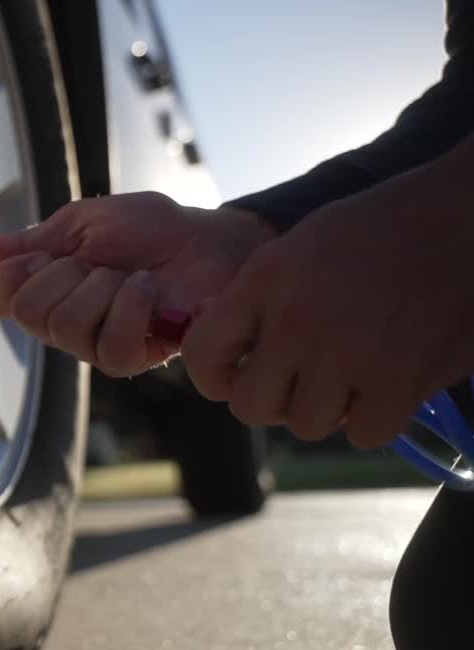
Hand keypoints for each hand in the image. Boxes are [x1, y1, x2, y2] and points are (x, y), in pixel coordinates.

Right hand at [0, 191, 275, 375]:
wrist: (210, 242)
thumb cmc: (151, 230)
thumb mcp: (81, 223)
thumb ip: (28, 242)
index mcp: (43, 285)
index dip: (5, 278)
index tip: (34, 257)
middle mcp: (61, 319)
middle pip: (28, 311)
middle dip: (64, 273)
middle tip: (98, 261)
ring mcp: (93, 342)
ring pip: (64, 327)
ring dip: (101, 288)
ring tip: (131, 276)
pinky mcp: (131, 357)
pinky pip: (108, 345)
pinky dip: (131, 308)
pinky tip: (149, 291)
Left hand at [182, 149, 473, 447]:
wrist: (462, 216)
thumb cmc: (380, 229)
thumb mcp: (298, 247)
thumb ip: (260, 299)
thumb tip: (233, 354)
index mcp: (264, 281)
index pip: (202, 354)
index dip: (214, 378)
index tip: (234, 379)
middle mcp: (296, 321)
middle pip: (251, 407)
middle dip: (273, 401)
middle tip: (299, 383)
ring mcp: (347, 353)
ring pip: (307, 425)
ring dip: (327, 410)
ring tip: (350, 375)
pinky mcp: (400, 380)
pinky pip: (364, 434)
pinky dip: (375, 420)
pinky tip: (386, 387)